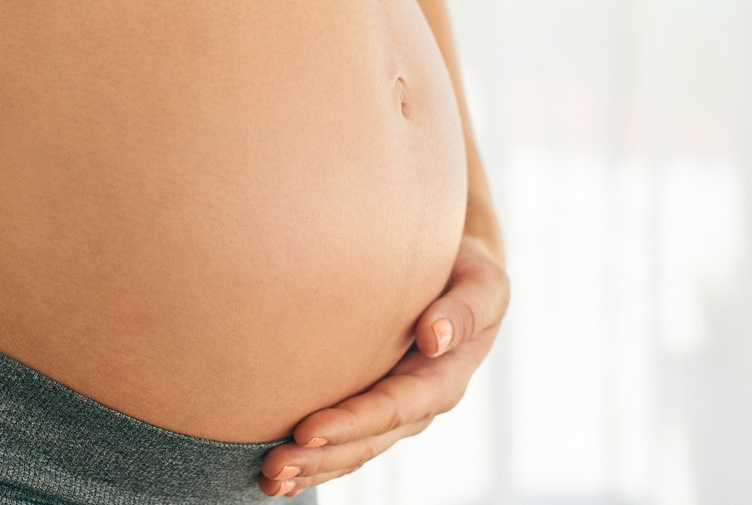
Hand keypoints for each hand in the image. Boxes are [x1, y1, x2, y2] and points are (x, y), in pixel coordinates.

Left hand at [259, 233, 510, 497]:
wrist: (459, 271)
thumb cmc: (469, 273)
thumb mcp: (482, 286)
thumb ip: (465, 310)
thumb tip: (434, 336)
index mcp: (442, 380)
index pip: (393, 408)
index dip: (351, 423)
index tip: (306, 430)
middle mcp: (416, 406)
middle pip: (366, 441)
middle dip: (321, 457)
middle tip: (272, 466)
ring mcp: (392, 410)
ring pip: (351, 450)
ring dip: (311, 468)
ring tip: (268, 480)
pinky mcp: (370, 404)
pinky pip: (343, 440)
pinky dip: (313, 459)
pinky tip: (277, 475)